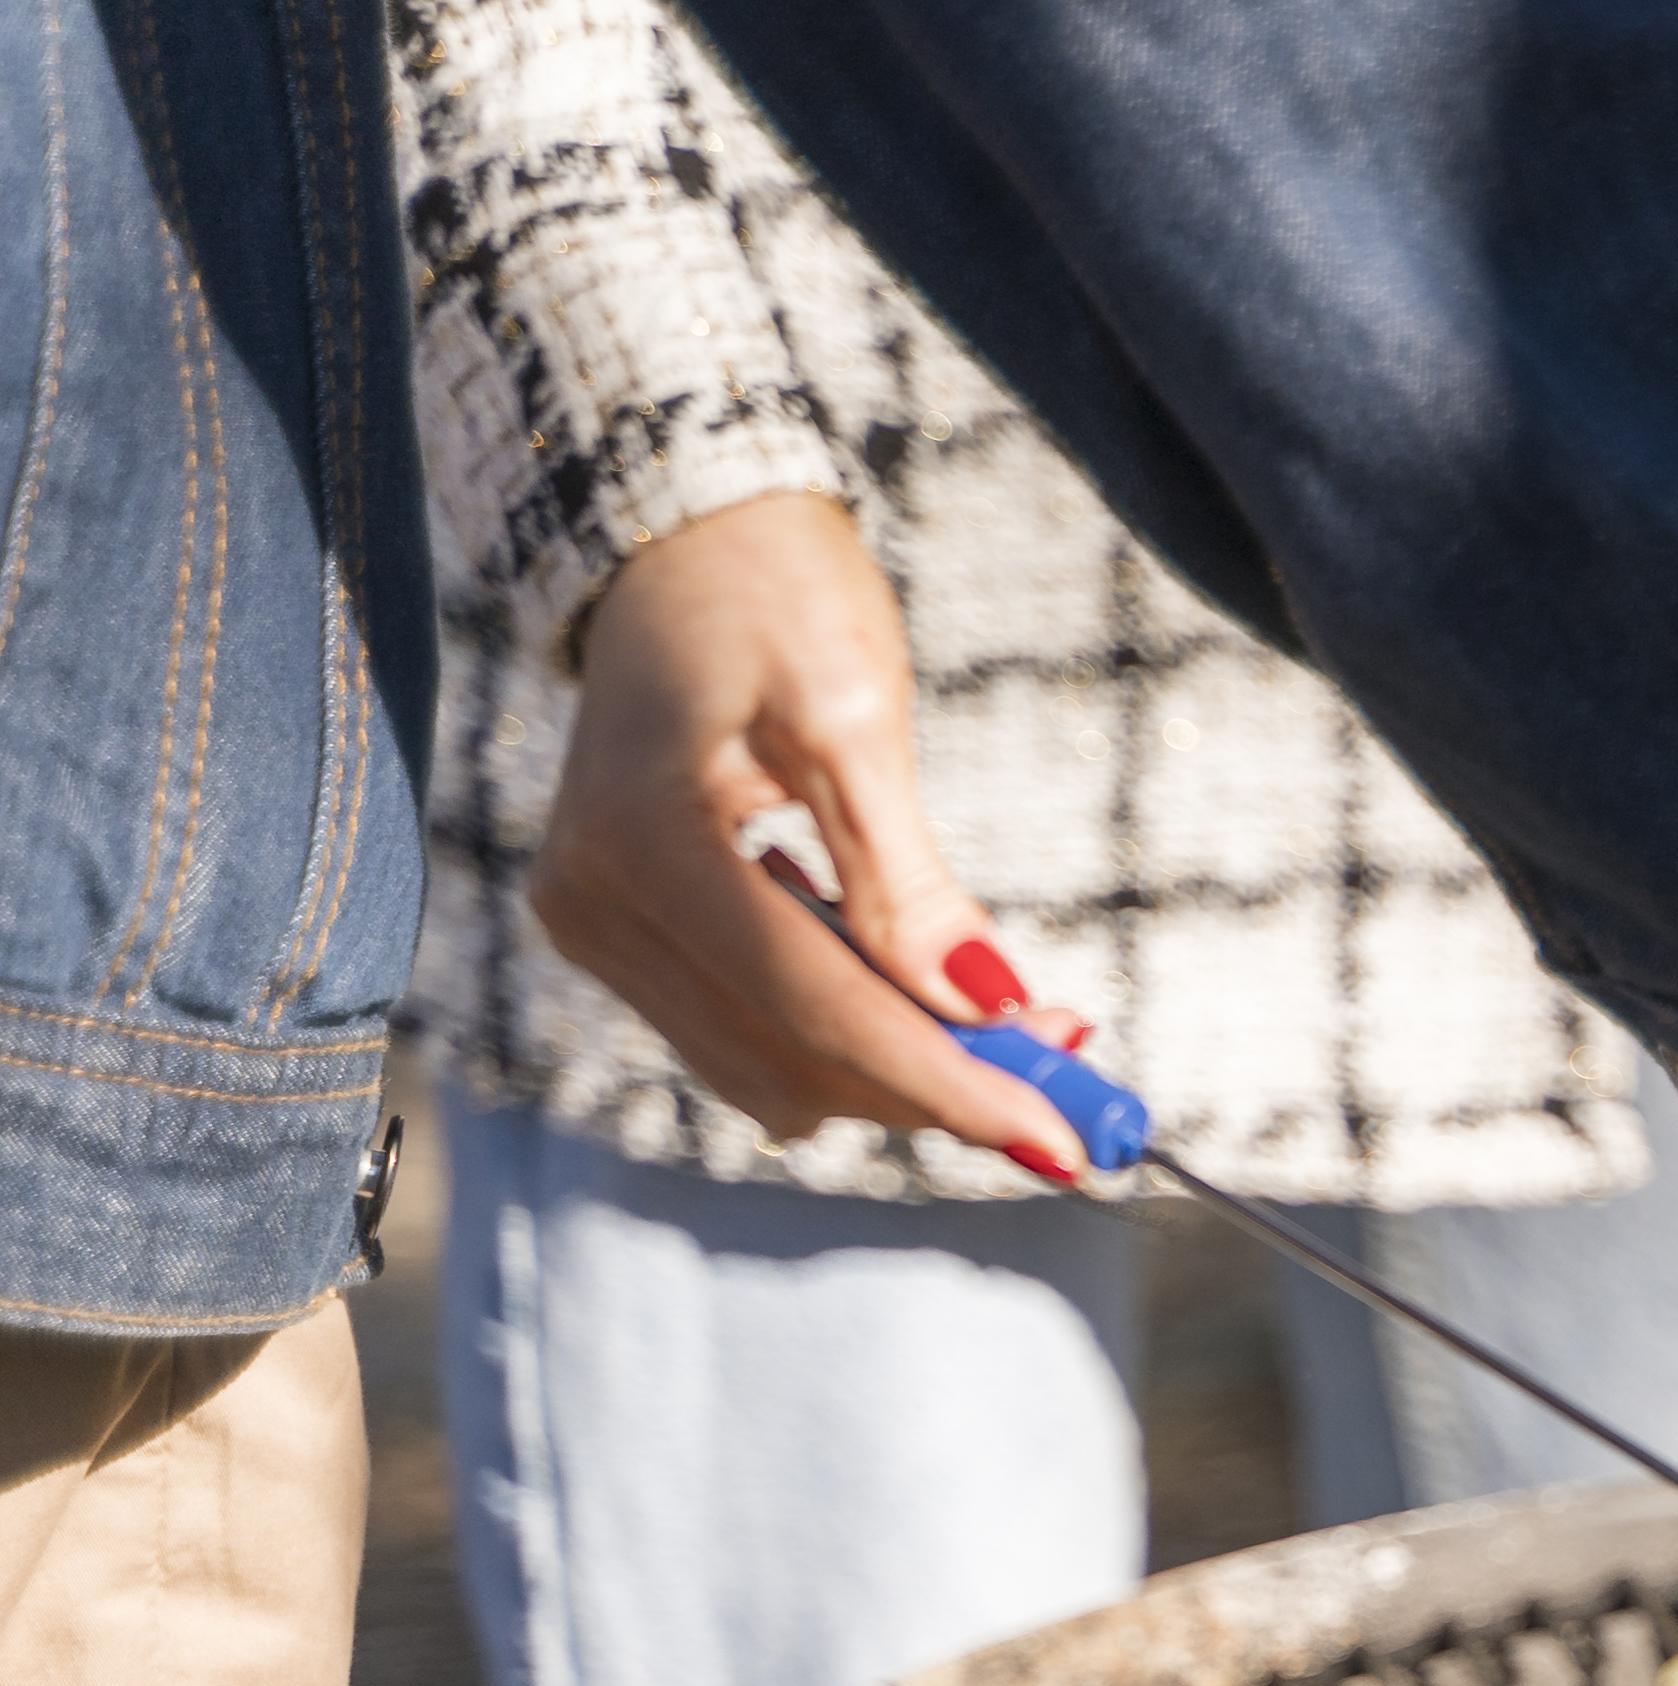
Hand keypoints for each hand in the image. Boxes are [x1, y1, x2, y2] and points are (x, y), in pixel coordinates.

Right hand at [531, 492, 1080, 1169]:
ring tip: (1016, 1026)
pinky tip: (921, 994)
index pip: (818, 1011)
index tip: (1068, 1145)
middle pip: (794, 1060)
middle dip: (939, 1081)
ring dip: (899, 1071)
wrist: (678, 539)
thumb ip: (907, 878)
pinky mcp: (619, 931)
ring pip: (770, 1069)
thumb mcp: (854, 715)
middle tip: (1073, 1067)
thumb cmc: (771, 595)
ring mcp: (596, 925)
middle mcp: (596, 903)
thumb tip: (985, 1007)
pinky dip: (845, 1039)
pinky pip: (745, 1032)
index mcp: (645, 843)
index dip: (950, 1087)